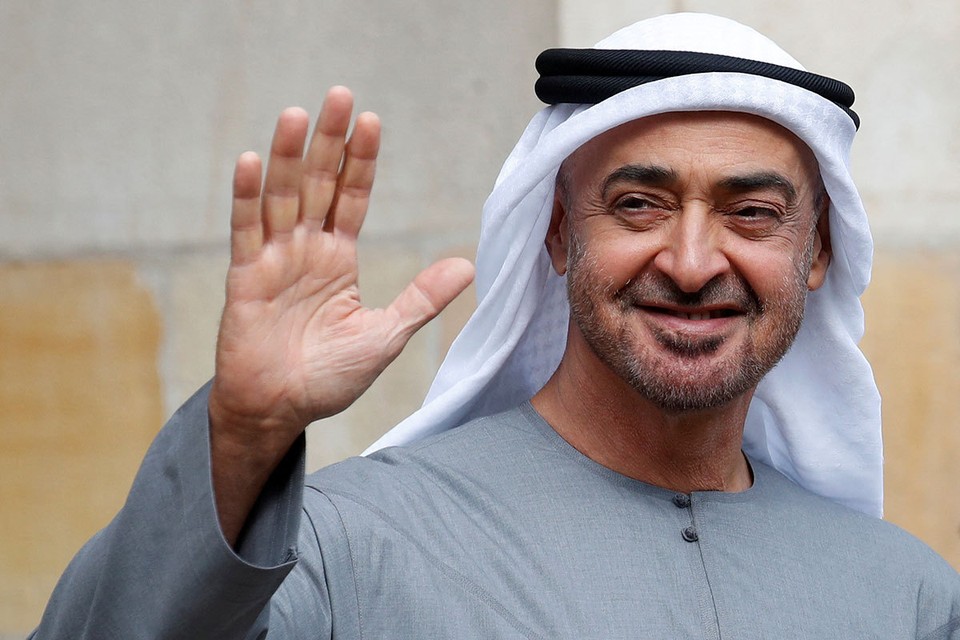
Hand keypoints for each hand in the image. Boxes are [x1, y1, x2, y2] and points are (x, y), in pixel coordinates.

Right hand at [207, 88, 472, 540]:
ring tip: (296, 114)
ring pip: (281, 197)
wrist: (280, 410)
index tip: (371, 121)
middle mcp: (306, 250)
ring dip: (287, 156)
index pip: (352, 197)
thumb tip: (467, 265)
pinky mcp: (245, 277)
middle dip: (327, 141)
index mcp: (339, 259)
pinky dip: (247, 197)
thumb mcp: (386, 335)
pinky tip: (253, 161)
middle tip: (339, 96)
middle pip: (317, 184)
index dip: (360, 161)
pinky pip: (245, 230)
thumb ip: (420, 298)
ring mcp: (274, 259)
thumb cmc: (330, 378)